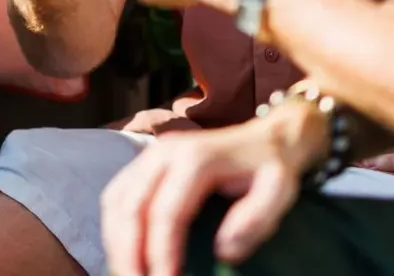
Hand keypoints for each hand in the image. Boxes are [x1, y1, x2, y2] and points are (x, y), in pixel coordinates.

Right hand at [102, 103, 324, 275]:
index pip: (166, 212)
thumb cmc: (270, 168)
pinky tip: (125, 254)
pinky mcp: (144, 162)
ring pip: (115, 201)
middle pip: (130, 206)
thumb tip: (223, 252)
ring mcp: (150, 154)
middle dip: (128, 255)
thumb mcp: (279, 191)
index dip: (161, 253)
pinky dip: (114, 229)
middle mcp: (164, 152)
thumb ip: (255, 220)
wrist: (262, 137)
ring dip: (115, 244)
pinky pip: (116, 195)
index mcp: (195, 159)